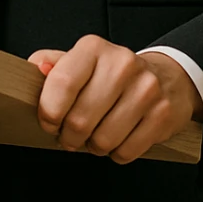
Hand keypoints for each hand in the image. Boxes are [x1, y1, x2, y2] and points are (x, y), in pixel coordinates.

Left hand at [27, 36, 202, 164]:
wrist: (166, 77)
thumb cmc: (114, 74)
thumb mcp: (82, 61)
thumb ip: (54, 65)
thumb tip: (36, 68)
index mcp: (94, 48)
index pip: (62, 84)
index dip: (49, 112)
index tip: (49, 122)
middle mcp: (122, 64)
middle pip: (80, 120)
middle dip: (70, 137)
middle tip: (72, 134)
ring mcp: (146, 89)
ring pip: (103, 141)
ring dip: (94, 146)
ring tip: (96, 134)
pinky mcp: (162, 114)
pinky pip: (126, 152)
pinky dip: (116, 153)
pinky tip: (118, 137)